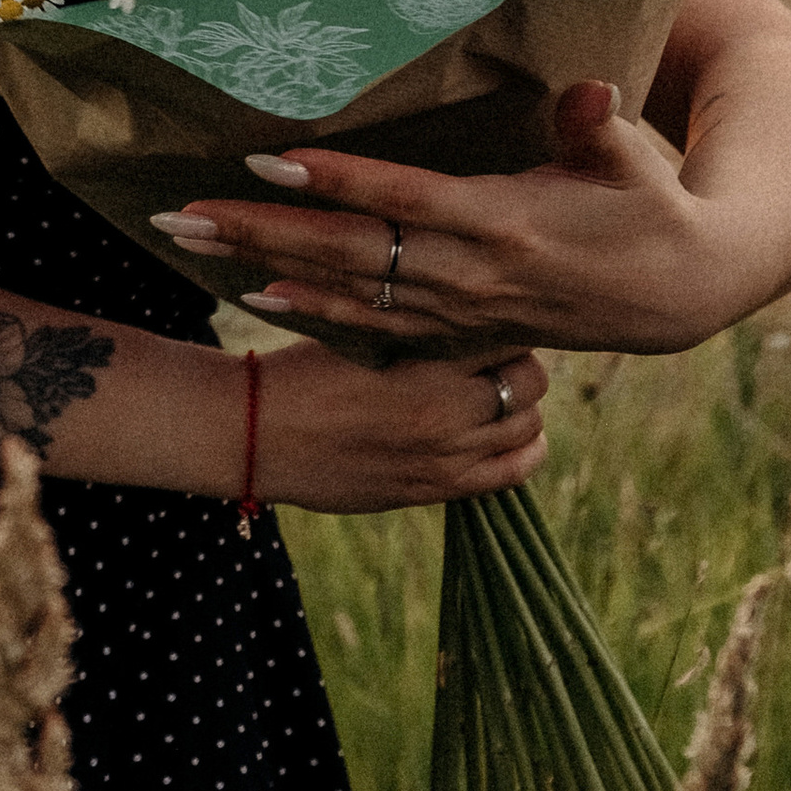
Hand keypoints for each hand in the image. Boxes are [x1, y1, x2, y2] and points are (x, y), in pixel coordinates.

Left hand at [155, 83, 744, 356]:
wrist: (676, 298)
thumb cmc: (650, 209)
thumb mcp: (632, 164)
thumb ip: (595, 126)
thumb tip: (590, 85)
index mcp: (505, 221)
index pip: (404, 200)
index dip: (339, 183)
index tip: (269, 160)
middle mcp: (471, 273)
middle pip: (350, 251)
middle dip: (262, 232)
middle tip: (182, 215)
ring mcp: (460, 308)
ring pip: (347, 291)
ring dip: (265, 268)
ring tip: (193, 247)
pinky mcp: (459, 329)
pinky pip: (372, 324)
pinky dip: (314, 311)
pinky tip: (259, 296)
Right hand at [237, 339, 547, 513]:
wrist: (259, 435)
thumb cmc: (303, 370)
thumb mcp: (360, 328)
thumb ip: (416, 321)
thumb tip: (464, 300)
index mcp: (425, 360)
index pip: (507, 331)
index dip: (503, 316)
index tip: (493, 310)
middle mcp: (447, 410)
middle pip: (530, 378)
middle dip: (520, 360)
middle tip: (498, 350)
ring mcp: (446, 456)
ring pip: (529, 425)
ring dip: (523, 404)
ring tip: (500, 389)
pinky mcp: (438, 489)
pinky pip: (513, 472)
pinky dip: (525, 449)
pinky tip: (513, 433)